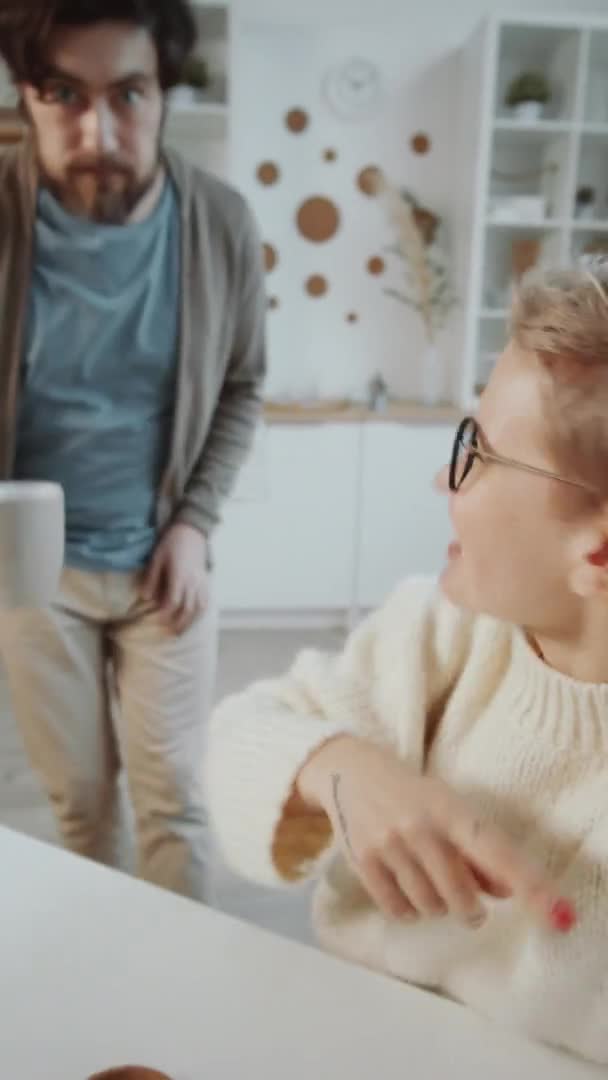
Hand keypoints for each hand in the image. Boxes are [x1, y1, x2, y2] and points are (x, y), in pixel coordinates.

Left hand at [141, 523, 208, 634]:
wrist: (191, 531)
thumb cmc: (171, 543)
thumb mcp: (156, 558)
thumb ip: (152, 578)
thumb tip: (146, 597)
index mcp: (180, 576)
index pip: (173, 602)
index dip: (165, 614)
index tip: (157, 621)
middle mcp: (193, 582)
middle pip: (187, 609)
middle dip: (178, 624)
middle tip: (168, 634)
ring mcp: (201, 582)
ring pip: (198, 608)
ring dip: (189, 622)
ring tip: (180, 632)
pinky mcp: (205, 581)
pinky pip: (205, 602)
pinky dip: (199, 614)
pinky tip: (192, 619)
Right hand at [297, 736, 573, 930]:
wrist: (352, 772)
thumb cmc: (413, 795)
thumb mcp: (450, 809)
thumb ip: (478, 850)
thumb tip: (508, 891)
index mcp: (450, 809)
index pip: (497, 852)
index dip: (528, 884)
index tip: (555, 913)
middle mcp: (419, 826)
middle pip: (461, 897)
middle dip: (469, 907)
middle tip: (468, 903)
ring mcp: (388, 845)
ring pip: (430, 907)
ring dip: (437, 906)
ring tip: (429, 882)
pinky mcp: (363, 862)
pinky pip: (399, 910)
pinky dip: (409, 910)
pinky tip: (407, 888)